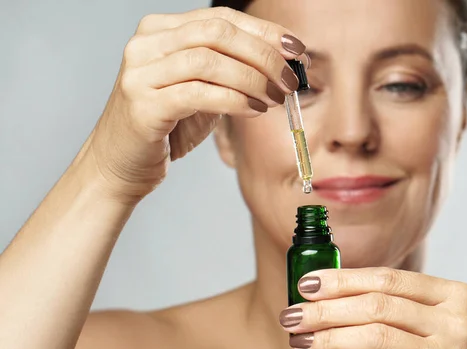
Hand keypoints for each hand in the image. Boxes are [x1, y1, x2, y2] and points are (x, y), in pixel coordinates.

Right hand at [80, 6, 305, 202]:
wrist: (122, 164)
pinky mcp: (142, 104)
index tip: (296, 49)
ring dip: (252, 79)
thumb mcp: (202, 88)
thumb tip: (283, 63)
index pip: (221, 18)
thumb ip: (231, 70)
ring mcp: (140, 73)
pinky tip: (254, 110)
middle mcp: (146, 44)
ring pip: (209, 61)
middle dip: (263, 55)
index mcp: (160, 31)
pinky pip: (198, 94)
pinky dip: (234, 100)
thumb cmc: (167, 125)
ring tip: (275, 98)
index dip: (263, 31)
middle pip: (217, 34)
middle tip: (289, 79)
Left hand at [279, 267, 466, 348]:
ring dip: (328, 337)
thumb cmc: (436, 348)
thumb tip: (321, 291)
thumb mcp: (426, 317)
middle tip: (292, 314)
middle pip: (377, 306)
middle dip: (326, 309)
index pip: (387, 278)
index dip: (342, 279)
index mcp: (454, 294)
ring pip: (375, 339)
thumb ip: (388, 301)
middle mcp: (457, 324)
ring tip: (300, 338)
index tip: (307, 283)